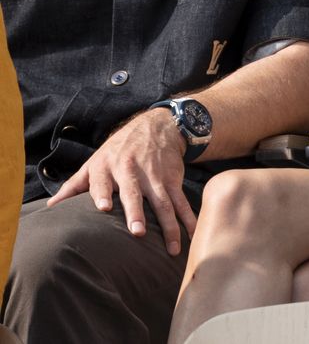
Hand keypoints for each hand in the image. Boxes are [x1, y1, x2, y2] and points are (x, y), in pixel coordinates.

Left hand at [46, 109, 196, 254]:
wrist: (157, 126)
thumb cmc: (119, 149)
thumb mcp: (96, 161)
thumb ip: (74, 186)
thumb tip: (49, 208)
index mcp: (107, 166)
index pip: (102, 180)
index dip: (102, 193)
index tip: (103, 208)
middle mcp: (131, 169)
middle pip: (133, 192)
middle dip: (136, 211)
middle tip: (138, 232)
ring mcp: (154, 175)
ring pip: (162, 201)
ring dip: (169, 224)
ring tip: (172, 247)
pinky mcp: (172, 178)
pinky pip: (181, 200)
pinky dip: (189, 218)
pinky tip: (193, 234)